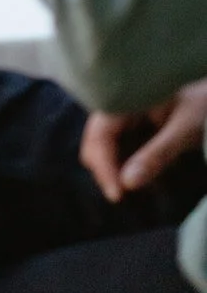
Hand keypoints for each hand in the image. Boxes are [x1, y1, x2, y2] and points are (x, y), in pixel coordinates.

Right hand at [80, 79, 206, 202]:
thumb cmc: (204, 103)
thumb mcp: (184, 128)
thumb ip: (157, 154)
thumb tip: (126, 184)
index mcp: (127, 96)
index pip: (100, 132)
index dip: (103, 165)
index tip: (117, 195)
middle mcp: (120, 102)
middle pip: (96, 138)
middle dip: (104, 168)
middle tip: (121, 196)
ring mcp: (126, 111)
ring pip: (105, 143)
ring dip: (115, 167)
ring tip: (138, 187)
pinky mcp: (134, 122)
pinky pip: (120, 145)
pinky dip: (127, 163)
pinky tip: (146, 177)